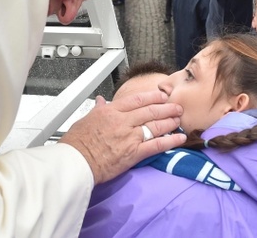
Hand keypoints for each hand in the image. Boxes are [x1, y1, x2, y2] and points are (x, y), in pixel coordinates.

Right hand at [59, 91, 184, 184]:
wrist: (76, 162)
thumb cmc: (78, 143)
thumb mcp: (87, 119)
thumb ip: (99, 109)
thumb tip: (101, 101)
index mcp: (112, 111)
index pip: (137, 99)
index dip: (153, 96)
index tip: (162, 95)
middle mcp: (123, 122)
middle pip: (151, 111)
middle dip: (167, 108)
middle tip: (177, 106)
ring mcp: (130, 137)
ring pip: (156, 125)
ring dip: (171, 121)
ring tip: (179, 119)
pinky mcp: (134, 153)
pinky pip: (157, 145)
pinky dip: (170, 141)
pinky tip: (180, 138)